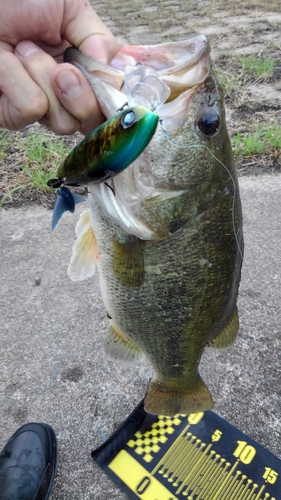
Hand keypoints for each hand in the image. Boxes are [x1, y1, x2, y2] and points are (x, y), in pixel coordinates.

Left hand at [0, 0, 117, 134]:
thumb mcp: (71, 9)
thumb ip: (100, 41)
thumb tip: (112, 77)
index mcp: (84, 73)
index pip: (110, 106)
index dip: (111, 101)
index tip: (104, 82)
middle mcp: (64, 97)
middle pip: (91, 124)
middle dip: (83, 97)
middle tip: (63, 70)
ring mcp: (39, 109)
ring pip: (63, 122)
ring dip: (44, 77)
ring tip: (23, 48)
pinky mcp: (11, 115)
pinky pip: (31, 109)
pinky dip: (18, 78)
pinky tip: (5, 57)